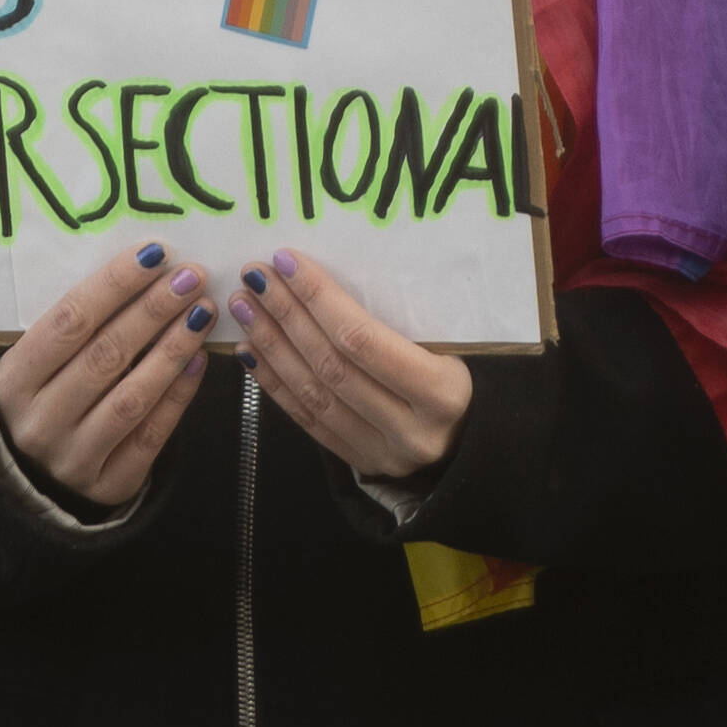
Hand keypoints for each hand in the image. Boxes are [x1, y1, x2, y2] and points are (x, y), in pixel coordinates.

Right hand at [0, 243, 212, 509]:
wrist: (29, 483)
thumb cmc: (40, 400)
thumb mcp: (35, 365)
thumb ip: (75, 329)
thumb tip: (143, 272)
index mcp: (12, 382)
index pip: (68, 322)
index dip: (114, 284)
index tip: (155, 254)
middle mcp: (38, 422)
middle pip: (104, 356)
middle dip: (153, 310)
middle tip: (191, 277)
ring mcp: (73, 459)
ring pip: (132, 397)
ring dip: (172, 349)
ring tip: (202, 312)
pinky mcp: (108, 486)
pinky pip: (151, 435)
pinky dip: (178, 394)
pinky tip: (198, 359)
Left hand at [227, 249, 472, 486]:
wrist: (480, 446)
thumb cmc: (469, 377)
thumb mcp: (455, 346)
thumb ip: (403, 323)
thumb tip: (326, 276)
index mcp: (442, 393)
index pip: (363, 340)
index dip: (319, 299)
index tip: (286, 262)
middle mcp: (411, 430)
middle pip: (332, 365)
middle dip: (287, 316)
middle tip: (255, 277)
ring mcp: (383, 453)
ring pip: (314, 395)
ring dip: (273, 346)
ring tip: (245, 308)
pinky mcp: (361, 464)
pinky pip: (308, 421)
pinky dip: (276, 383)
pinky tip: (251, 351)